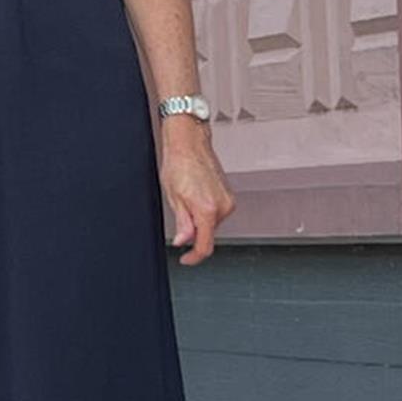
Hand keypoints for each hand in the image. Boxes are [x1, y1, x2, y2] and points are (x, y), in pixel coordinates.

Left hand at [160, 119, 235, 265]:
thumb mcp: (173, 197)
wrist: (189, 142)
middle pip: (208, 234)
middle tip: (179, 212)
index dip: (193, 257)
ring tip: (186, 197)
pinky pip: (217, 212)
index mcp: (207, 209)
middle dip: (193, 231)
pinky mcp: (229, 194)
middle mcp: (223, 205)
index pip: (204, 246)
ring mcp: (228, 199)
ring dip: (199, 219)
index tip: (185, 259)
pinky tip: (195, 194)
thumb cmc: (178, 162)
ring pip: (212, 223)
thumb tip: (184, 242)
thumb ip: (182, 224)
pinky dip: (205, 210)